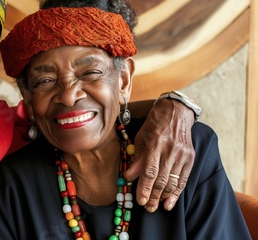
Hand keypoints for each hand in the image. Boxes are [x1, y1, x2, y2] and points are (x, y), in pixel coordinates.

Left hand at [124, 98, 194, 212]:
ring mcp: (182, 154)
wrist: (176, 112)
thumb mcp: (140, 137)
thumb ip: (137, 157)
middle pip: (162, 179)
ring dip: (163, 197)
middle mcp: (170, 150)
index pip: (150, 171)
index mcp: (155, 143)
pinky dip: (176, 192)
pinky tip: (170, 202)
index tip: (140, 200)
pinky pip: (183, 179)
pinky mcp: (190, 157)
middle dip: (153, 196)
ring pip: (173, 181)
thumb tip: (130, 176)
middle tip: (147, 207)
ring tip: (155, 206)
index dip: (144, 187)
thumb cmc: (154, 124)